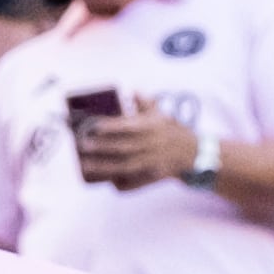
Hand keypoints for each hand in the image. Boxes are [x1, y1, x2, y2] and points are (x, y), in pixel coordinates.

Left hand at [77, 98, 198, 189]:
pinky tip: (101, 179)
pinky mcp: (150, 178)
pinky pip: (131, 182)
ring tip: (84, 164)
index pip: (129, 127)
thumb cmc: (171, 131)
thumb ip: (144, 103)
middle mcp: (151, 146)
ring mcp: (151, 164)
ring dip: (103, 167)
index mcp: (152, 128)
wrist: (192, 154)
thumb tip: (132, 91)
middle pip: (122, 148)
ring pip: (124, 167)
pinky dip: (116, 182)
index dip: (111, 126)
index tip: (94, 125)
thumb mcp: (161, 115)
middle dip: (101, 147)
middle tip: (82, 144)